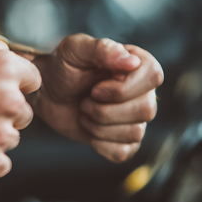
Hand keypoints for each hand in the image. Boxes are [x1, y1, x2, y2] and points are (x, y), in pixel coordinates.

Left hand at [31, 35, 162, 162]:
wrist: (49, 91)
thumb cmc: (64, 65)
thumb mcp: (76, 49)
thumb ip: (103, 49)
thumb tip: (132, 61)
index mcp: (138, 62)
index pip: (153, 76)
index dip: (124, 89)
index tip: (96, 89)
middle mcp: (143, 90)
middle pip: (146, 109)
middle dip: (106, 110)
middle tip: (85, 101)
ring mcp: (135, 116)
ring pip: (135, 133)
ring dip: (100, 126)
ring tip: (85, 111)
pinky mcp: (124, 139)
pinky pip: (124, 152)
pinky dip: (100, 144)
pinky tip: (89, 128)